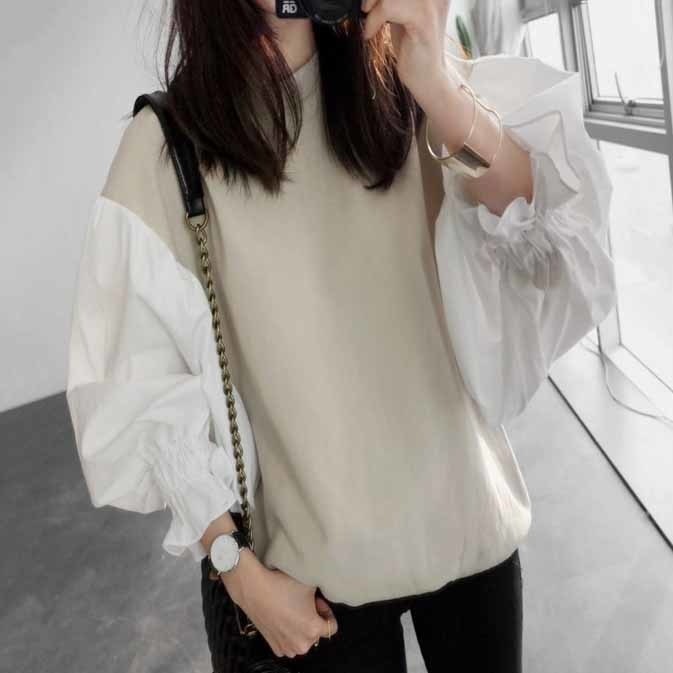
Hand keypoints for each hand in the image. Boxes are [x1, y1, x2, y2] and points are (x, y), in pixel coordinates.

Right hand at [221, 551, 338, 657]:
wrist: (254, 589)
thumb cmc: (282, 586)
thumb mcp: (310, 585)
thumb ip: (323, 595)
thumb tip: (322, 600)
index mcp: (313, 630)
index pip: (331, 627)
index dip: (326, 612)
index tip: (317, 602)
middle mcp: (301, 644)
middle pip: (317, 632)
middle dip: (313, 618)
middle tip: (303, 603)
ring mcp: (286, 647)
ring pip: (303, 638)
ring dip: (301, 626)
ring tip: (292, 609)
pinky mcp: (274, 646)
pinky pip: (289, 642)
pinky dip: (288, 632)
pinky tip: (282, 617)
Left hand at [361, 0, 455, 108]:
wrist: (426, 79)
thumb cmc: (412, 48)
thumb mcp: (399, 14)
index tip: (369, 5)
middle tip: (366, 10)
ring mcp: (431, 2)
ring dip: (372, 7)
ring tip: (369, 23)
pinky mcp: (423, 19)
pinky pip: (389, 7)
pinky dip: (374, 20)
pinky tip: (370, 33)